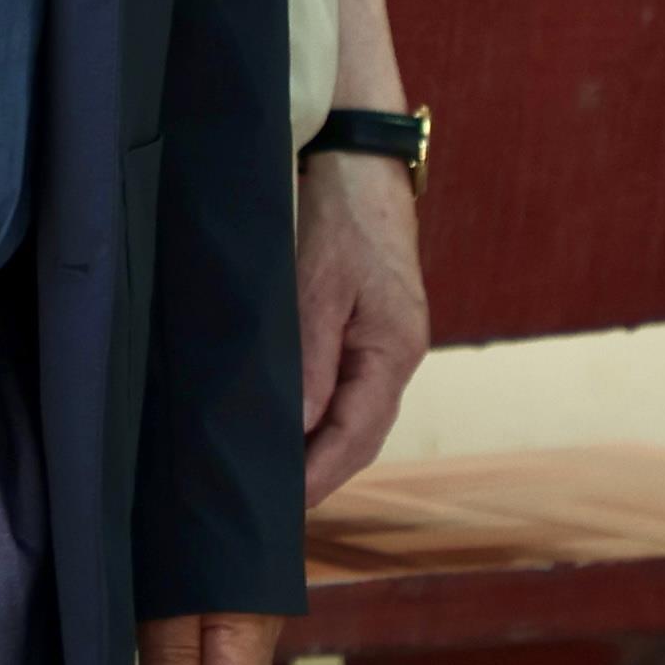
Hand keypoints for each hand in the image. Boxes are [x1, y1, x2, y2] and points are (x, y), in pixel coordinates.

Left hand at [293, 152, 429, 506]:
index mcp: (394, 350)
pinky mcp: (365, 325)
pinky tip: (286, 429)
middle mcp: (397, 354)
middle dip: (317, 476)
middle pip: (359, 436)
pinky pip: (345, 389)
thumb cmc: (338, 213)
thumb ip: (308, 362)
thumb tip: (296, 432)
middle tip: (267, 512)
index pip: (357, 437)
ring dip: (315, 450)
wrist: (357, 152)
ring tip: (270, 483)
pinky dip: (317, 417)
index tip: (280, 510)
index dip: (319, 478)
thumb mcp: (315, 285)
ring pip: (352, 415)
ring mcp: (384, 341)